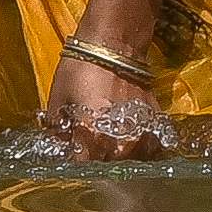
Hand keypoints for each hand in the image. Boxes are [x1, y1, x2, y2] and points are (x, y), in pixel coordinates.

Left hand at [42, 45, 173, 156]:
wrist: (115, 43)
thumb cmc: (80, 69)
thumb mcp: (58, 99)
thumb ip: (57, 130)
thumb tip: (59, 146)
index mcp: (93, 140)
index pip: (83, 168)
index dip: (76, 165)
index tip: (73, 158)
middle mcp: (120, 145)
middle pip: (107, 168)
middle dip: (96, 162)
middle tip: (90, 149)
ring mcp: (141, 136)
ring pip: (129, 160)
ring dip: (119, 157)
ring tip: (110, 145)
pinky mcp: (154, 124)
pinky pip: (148, 147)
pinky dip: (138, 146)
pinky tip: (129, 137)